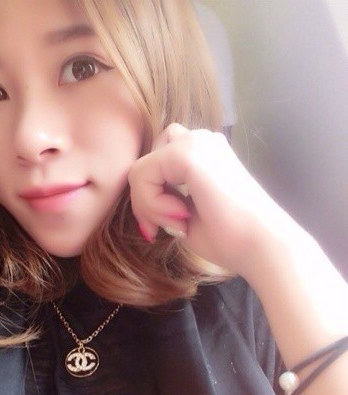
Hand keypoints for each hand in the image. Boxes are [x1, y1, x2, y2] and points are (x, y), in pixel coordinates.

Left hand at [129, 123, 296, 276]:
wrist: (261, 246)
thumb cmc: (229, 238)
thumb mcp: (185, 214)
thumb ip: (164, 199)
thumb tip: (140, 200)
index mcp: (204, 153)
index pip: (157, 163)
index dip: (149, 199)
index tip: (160, 231)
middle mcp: (201, 140)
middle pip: (148, 159)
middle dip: (145, 197)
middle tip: (161, 229)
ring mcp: (196, 142)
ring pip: (141, 167)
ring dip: (147, 202)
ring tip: (175, 224)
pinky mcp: (189, 153)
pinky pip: (143, 173)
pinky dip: (150, 202)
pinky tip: (178, 217)